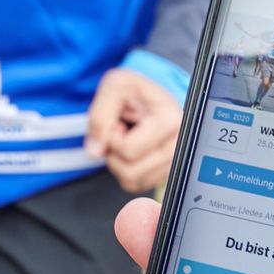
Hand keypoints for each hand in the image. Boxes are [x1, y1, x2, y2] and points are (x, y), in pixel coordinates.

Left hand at [85, 68, 181, 192]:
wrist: (151, 97)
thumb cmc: (136, 91)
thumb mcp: (115, 87)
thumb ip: (100, 116)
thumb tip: (95, 151)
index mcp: (170, 121)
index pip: (128, 150)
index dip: (112, 137)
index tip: (118, 122)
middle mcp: (178, 145)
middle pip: (130, 172)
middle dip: (114, 153)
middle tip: (122, 132)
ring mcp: (174, 162)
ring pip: (132, 182)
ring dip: (119, 163)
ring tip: (128, 140)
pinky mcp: (166, 173)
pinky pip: (136, 185)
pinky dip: (126, 170)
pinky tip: (133, 151)